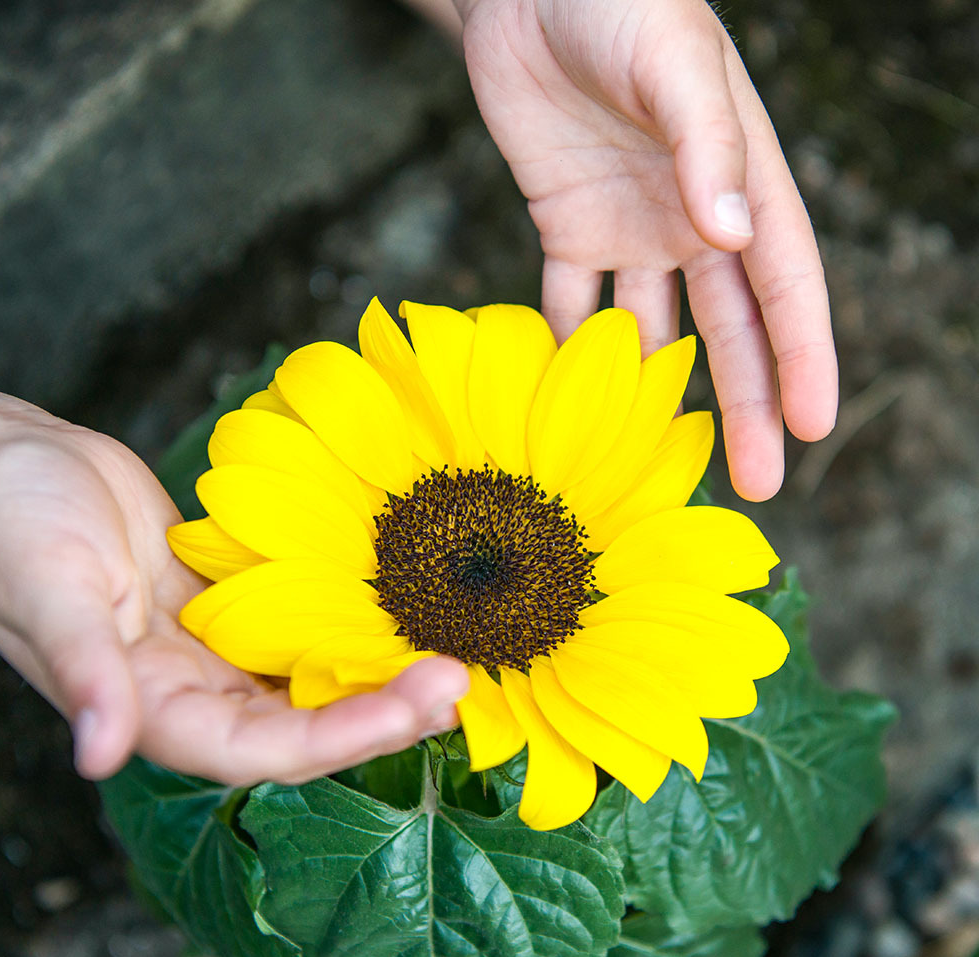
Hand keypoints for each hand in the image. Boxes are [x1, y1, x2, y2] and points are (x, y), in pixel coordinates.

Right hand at [0, 374, 465, 784]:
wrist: (17, 463)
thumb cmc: (14, 522)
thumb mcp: (42, 587)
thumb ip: (81, 669)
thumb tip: (99, 754)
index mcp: (146, 708)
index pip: (252, 751)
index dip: (332, 740)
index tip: (409, 710)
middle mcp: (190, 695)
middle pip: (299, 731)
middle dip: (379, 717)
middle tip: (459, 685)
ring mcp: (213, 655)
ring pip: (307, 688)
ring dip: (376, 683)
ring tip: (453, 663)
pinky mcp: (230, 610)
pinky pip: (298, 636)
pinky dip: (347, 637)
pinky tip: (402, 621)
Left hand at [452, 0, 837, 499]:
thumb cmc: (617, 3)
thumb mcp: (672, 65)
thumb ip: (705, 148)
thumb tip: (734, 234)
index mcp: (740, 183)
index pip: (784, 285)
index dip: (801, 358)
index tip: (813, 427)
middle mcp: (693, 221)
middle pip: (728, 331)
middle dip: (746, 406)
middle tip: (758, 484)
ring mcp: (630, 232)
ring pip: (655, 333)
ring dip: (662, 398)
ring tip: (665, 465)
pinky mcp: (567, 230)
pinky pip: (572, 306)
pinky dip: (575, 355)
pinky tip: (578, 409)